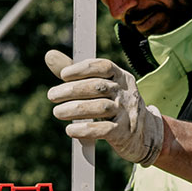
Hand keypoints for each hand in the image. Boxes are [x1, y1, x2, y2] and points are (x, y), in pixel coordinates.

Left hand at [45, 50, 165, 165]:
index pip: (104, 67)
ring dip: (75, 110)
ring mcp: (128, 113)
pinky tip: (70, 130)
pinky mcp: (124, 133)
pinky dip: (84, 130)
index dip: (82, 69)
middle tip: (52, 95)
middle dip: (72, 90)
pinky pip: (103, 130)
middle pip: (98, 87)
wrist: (142, 135)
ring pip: (100, 108)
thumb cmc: (115, 106)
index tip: (63, 75)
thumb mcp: (101, 87)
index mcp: (122, 77)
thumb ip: (76, 73)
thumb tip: (49, 55)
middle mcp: (127, 93)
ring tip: (57, 112)